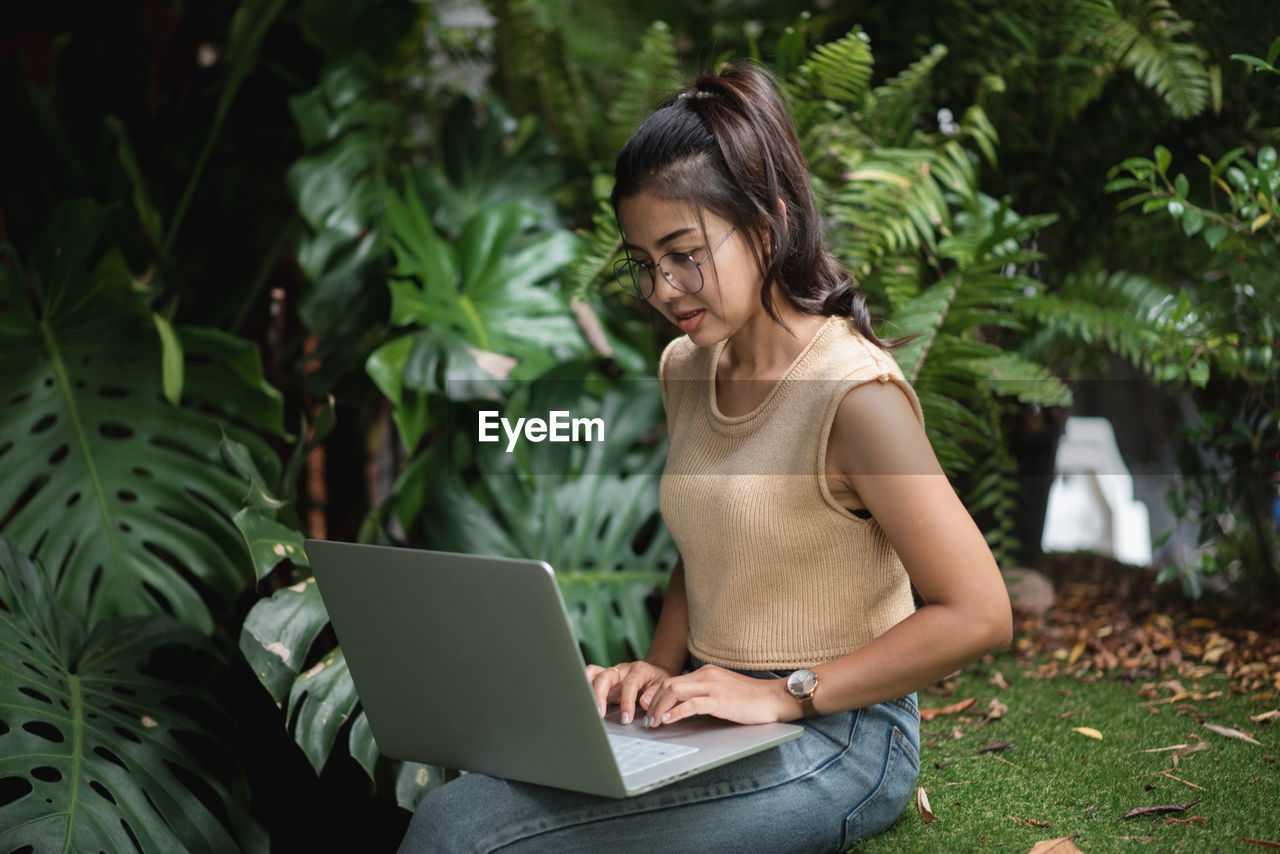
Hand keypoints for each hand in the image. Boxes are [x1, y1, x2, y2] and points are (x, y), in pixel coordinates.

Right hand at [585, 660, 673, 724]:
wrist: (654, 672)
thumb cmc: (657, 680)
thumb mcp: (663, 685)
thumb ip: (654, 693)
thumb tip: (643, 703)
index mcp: (638, 670)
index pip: (629, 684)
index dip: (627, 702)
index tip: (626, 718)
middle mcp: (622, 669)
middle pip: (605, 676)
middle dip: (599, 695)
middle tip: (600, 714)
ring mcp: (611, 673)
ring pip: (592, 673)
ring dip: (587, 688)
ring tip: (586, 706)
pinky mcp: (604, 679)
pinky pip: (589, 677)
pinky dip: (584, 686)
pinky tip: (583, 702)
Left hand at [638, 664, 797, 727]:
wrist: (775, 698)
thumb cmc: (751, 699)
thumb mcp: (723, 691)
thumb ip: (705, 694)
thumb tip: (685, 708)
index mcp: (706, 672)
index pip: (672, 680)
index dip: (656, 696)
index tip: (649, 710)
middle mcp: (706, 675)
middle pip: (668, 685)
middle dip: (653, 703)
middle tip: (647, 720)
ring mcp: (713, 686)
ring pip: (674, 692)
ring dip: (659, 708)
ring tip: (653, 723)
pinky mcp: (720, 701)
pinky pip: (691, 705)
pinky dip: (676, 713)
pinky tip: (668, 721)